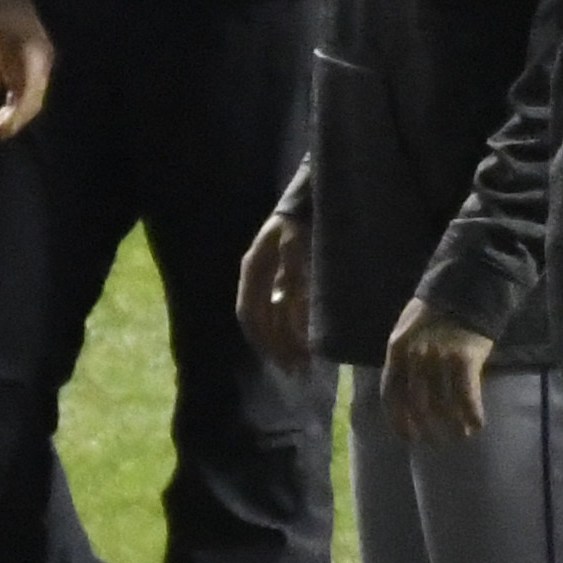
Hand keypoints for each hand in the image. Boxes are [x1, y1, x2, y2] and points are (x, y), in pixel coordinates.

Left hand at [0, 0, 54, 143]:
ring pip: (26, 101)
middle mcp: (40, 62)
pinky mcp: (22, 62)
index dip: (14, 120)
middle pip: (31, 104)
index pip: (30, 98)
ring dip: (8, 119)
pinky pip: (19, 93)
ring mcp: (32, 63)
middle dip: (11, 125)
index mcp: (34, 54)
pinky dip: (7, 108)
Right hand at [237, 210, 313, 373]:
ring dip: (285, 339)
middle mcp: (258, 275)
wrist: (312, 192)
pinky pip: (284, 305)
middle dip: (278, 346)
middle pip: (261, 319)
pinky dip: (294, 324)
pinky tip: (309, 336)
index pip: (250, 313)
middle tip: (299, 370)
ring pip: (272, 315)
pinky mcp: (285, 274)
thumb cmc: (303, 218)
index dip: (266, 340)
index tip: (286, 362)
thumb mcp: (297, 246)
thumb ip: (295, 281)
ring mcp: (271, 274)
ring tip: (304, 359)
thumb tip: (299, 322)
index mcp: (254, 269)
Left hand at [383, 298, 494, 443]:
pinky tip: (477, 425)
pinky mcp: (464, 358)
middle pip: (416, 405)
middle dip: (426, 429)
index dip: (398, 421)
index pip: (391, 395)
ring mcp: (439, 358)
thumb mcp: (409, 331)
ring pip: (443, 404)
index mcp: (396, 350)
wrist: (467, 286)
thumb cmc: (438, 310)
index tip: (407, 437)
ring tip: (460, 436)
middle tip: (436, 442)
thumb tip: (408, 393)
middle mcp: (414, 357)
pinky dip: (471, 414)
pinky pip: (466, 395)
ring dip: (452, 426)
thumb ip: (405, 359)